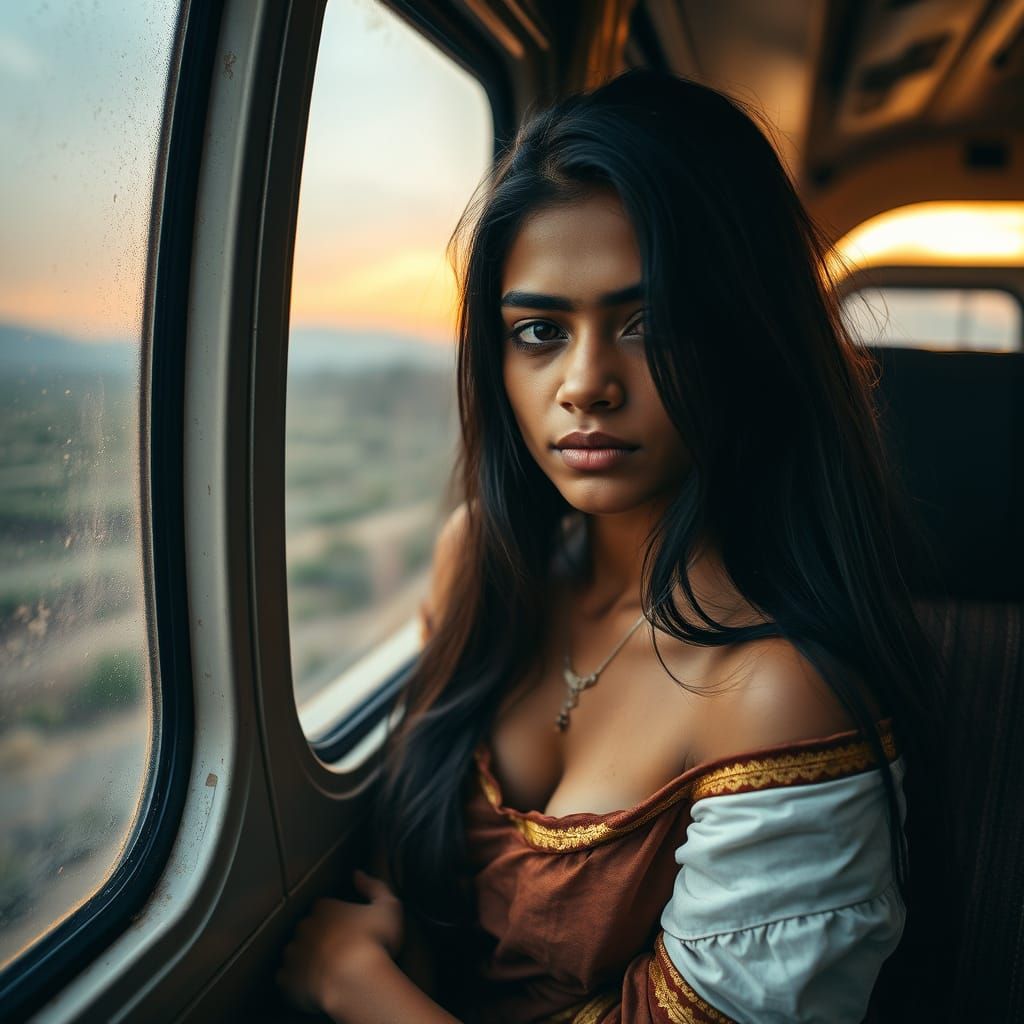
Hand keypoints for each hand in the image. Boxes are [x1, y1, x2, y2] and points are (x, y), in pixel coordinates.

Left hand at [276, 870, 403, 1015]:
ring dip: (305, 958)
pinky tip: (310, 986)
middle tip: (337, 952)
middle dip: (318, 937)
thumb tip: (357, 874)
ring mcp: (293, 953)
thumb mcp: (388, 907)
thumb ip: (374, 887)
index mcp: (324, 908)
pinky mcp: (287, 980)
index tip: (347, 931)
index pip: (324, 908)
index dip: (335, 919)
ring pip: (295, 952)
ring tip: (324, 971)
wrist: (355, 981)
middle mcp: (304, 927)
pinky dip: (295, 981)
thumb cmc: (375, 942)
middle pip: (307, 928)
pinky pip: (286, 978)